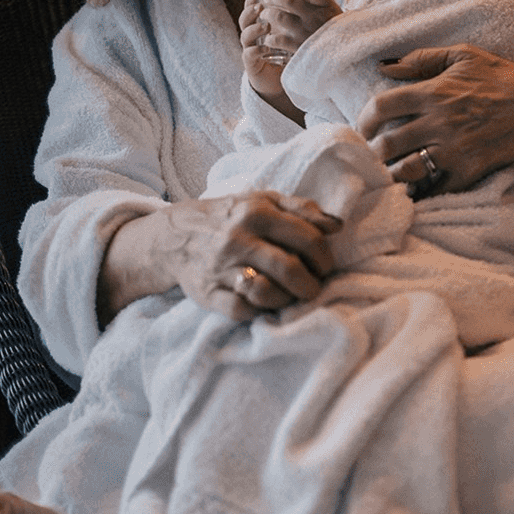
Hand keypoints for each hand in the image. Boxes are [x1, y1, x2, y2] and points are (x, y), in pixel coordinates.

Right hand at [102, 192, 340, 322]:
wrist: (177, 236)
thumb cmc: (232, 218)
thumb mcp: (265, 201)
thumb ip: (302, 209)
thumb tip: (337, 225)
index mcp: (258, 214)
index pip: (308, 239)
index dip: (325, 257)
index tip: (326, 267)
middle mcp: (239, 239)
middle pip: (290, 269)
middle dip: (311, 285)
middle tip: (313, 288)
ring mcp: (222, 268)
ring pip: (267, 293)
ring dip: (287, 300)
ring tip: (290, 296)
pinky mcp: (209, 293)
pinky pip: (242, 311)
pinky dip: (258, 311)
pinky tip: (263, 303)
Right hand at [239, 0, 286, 102]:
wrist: (280, 82)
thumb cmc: (287, 55)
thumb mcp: (291, 36)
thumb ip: (294, 22)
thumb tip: (307, 3)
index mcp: (259, 28)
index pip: (250, 12)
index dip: (250, 3)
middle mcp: (252, 38)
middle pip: (244, 21)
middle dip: (250, 12)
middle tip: (261, 7)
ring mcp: (250, 50)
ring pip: (245, 36)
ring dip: (254, 29)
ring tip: (266, 26)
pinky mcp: (251, 65)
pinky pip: (249, 55)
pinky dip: (256, 50)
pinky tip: (266, 48)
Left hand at [257, 0, 342, 59]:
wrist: (342, 58)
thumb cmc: (336, 34)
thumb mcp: (335, 15)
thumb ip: (320, 4)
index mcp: (328, 7)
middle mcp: (316, 18)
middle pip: (289, 0)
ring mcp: (306, 32)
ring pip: (279, 17)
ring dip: (267, 14)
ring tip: (264, 15)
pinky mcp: (299, 47)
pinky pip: (277, 39)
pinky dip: (270, 38)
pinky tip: (269, 38)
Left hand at [355, 44, 513, 197]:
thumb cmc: (501, 77)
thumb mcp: (463, 55)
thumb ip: (422, 59)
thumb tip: (384, 66)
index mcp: (432, 92)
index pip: (380, 107)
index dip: (363, 120)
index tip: (364, 128)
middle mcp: (438, 122)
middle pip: (386, 144)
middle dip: (372, 152)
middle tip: (371, 155)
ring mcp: (453, 149)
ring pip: (405, 170)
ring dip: (392, 173)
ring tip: (388, 173)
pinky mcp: (468, 170)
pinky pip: (435, 189)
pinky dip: (421, 192)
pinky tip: (415, 190)